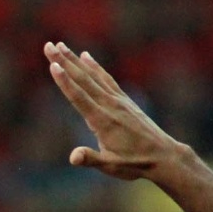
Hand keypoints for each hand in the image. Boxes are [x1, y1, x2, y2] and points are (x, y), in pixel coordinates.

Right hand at [46, 42, 191, 182]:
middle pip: (83, 80)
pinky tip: (86, 57)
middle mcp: (110, 105)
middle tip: (48, 45)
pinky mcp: (123, 100)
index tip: (53, 65)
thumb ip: (90, 159)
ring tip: (61, 46)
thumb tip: (74, 157)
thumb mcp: (110, 166)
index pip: (80, 97)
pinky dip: (94, 67)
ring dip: (75, 60)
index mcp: (103, 121)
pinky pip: (105, 79)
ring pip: (93, 75)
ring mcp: (118, 100)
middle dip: (64, 62)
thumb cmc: (135, 164)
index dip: (65, 82)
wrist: (164, 156)